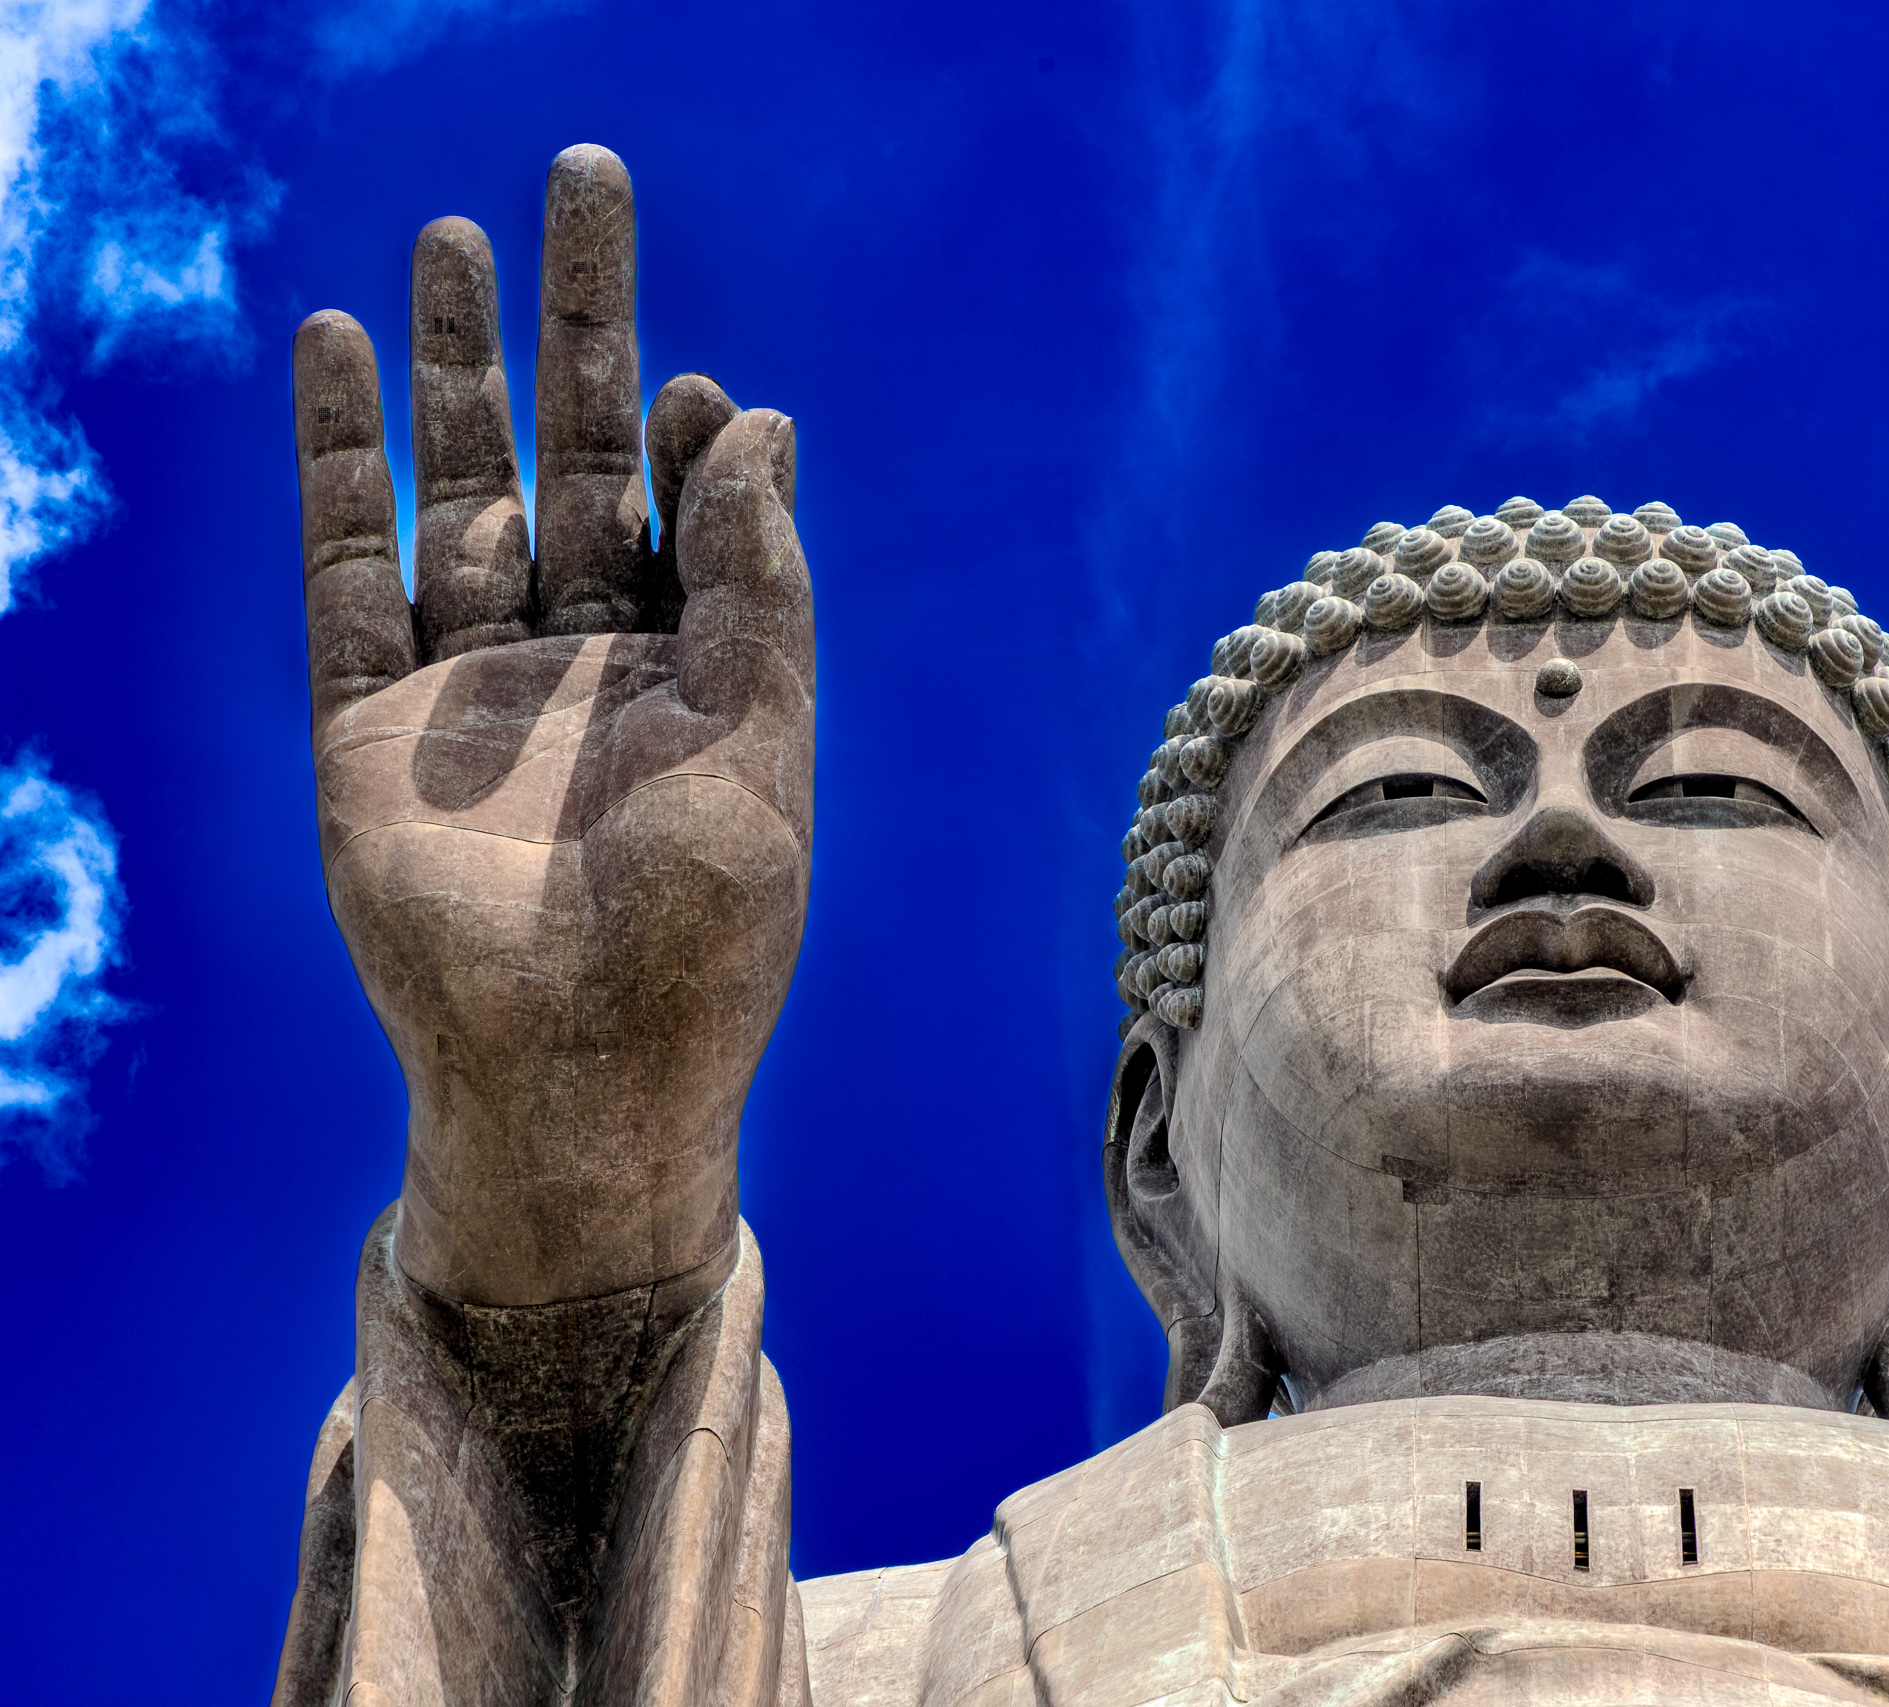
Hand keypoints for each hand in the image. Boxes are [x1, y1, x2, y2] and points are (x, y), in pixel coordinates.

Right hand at [290, 147, 813, 1308]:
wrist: (583, 1076)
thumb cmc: (706, 932)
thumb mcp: (762, 737)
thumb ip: (757, 581)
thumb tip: (762, 418)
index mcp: (687, 673)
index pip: (684, 512)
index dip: (691, 437)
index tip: (701, 388)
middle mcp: (578, 664)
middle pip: (572, 454)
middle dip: (574, 328)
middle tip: (580, 182)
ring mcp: (466, 686)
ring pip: (454, 486)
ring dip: (447, 368)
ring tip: (443, 240)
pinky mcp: (366, 722)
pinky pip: (345, 564)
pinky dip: (336, 462)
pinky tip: (331, 352)